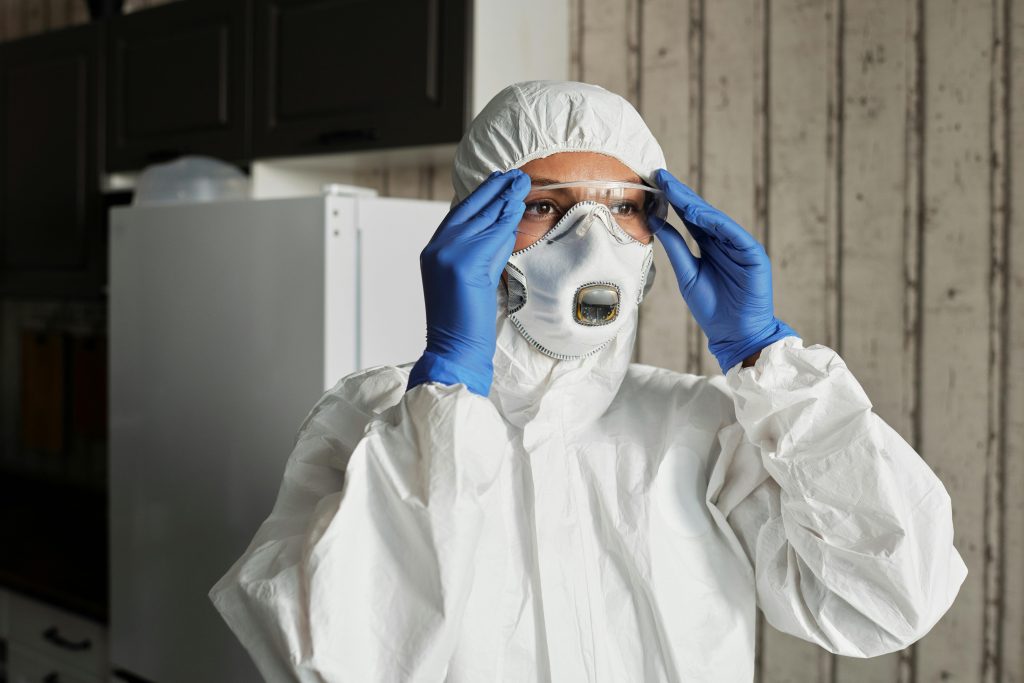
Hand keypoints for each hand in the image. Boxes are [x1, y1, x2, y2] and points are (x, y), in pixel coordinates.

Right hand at [407, 169, 529, 395]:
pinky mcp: (463, 265)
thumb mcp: (470, 280)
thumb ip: (480, 253)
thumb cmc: (464, 324)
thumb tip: (502, 227)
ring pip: (481, 220)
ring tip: (521, 184)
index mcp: (434, 253)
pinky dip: (505, 221)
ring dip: (504, 199)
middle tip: (515, 176)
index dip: (480, 197)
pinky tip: (518, 208)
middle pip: (469, 210)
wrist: (454, 350)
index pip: (458, 215)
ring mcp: (447, 256)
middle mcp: (437, 250)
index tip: (497, 181)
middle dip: (494, 191)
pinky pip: (490, 236)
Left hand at [652, 169, 796, 372]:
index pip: (689, 219)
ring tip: (673, 189)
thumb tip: (655, 221)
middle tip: (660, 175)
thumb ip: (675, 247)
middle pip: (700, 213)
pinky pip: (733, 234)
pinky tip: (697, 212)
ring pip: (715, 219)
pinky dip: (716, 222)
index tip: (654, 184)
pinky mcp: (754, 255)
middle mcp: (725, 242)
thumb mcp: (687, 274)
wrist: (736, 334)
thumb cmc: (712, 308)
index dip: (672, 201)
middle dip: (680, 194)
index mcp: (709, 246)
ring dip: (694, 203)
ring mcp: (740, 246)